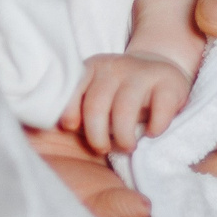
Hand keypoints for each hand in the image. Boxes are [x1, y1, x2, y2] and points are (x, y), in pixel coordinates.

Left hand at [65, 52, 192, 153]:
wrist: (160, 70)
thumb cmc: (119, 93)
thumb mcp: (94, 92)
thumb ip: (75, 106)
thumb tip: (47, 132)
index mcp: (92, 69)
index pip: (73, 88)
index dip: (69, 110)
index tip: (71, 128)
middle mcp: (114, 67)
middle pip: (96, 104)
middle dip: (96, 135)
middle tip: (103, 148)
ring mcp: (143, 73)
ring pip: (125, 109)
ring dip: (123, 137)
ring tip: (127, 147)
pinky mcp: (169, 84)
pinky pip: (160, 110)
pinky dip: (155, 128)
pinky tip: (151, 133)